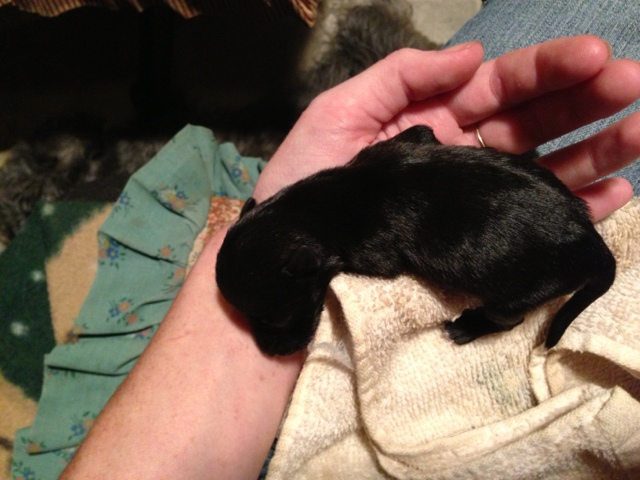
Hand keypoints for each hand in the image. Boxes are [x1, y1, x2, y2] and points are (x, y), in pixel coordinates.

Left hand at [253, 36, 639, 220]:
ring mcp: (473, 197)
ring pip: (546, 167)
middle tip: (634, 83)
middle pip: (534, 121)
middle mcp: (462, 153)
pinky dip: (577, 207)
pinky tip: (615, 192)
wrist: (292, 256)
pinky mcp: (475, 241)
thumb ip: (403, 76)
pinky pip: (533, 219)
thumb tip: (475, 53)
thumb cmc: (307, 180)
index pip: (500, 85)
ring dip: (597, 150)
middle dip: (585, 101)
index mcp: (433, 116)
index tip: (594, 54)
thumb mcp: (341, 112)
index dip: (546, 69)